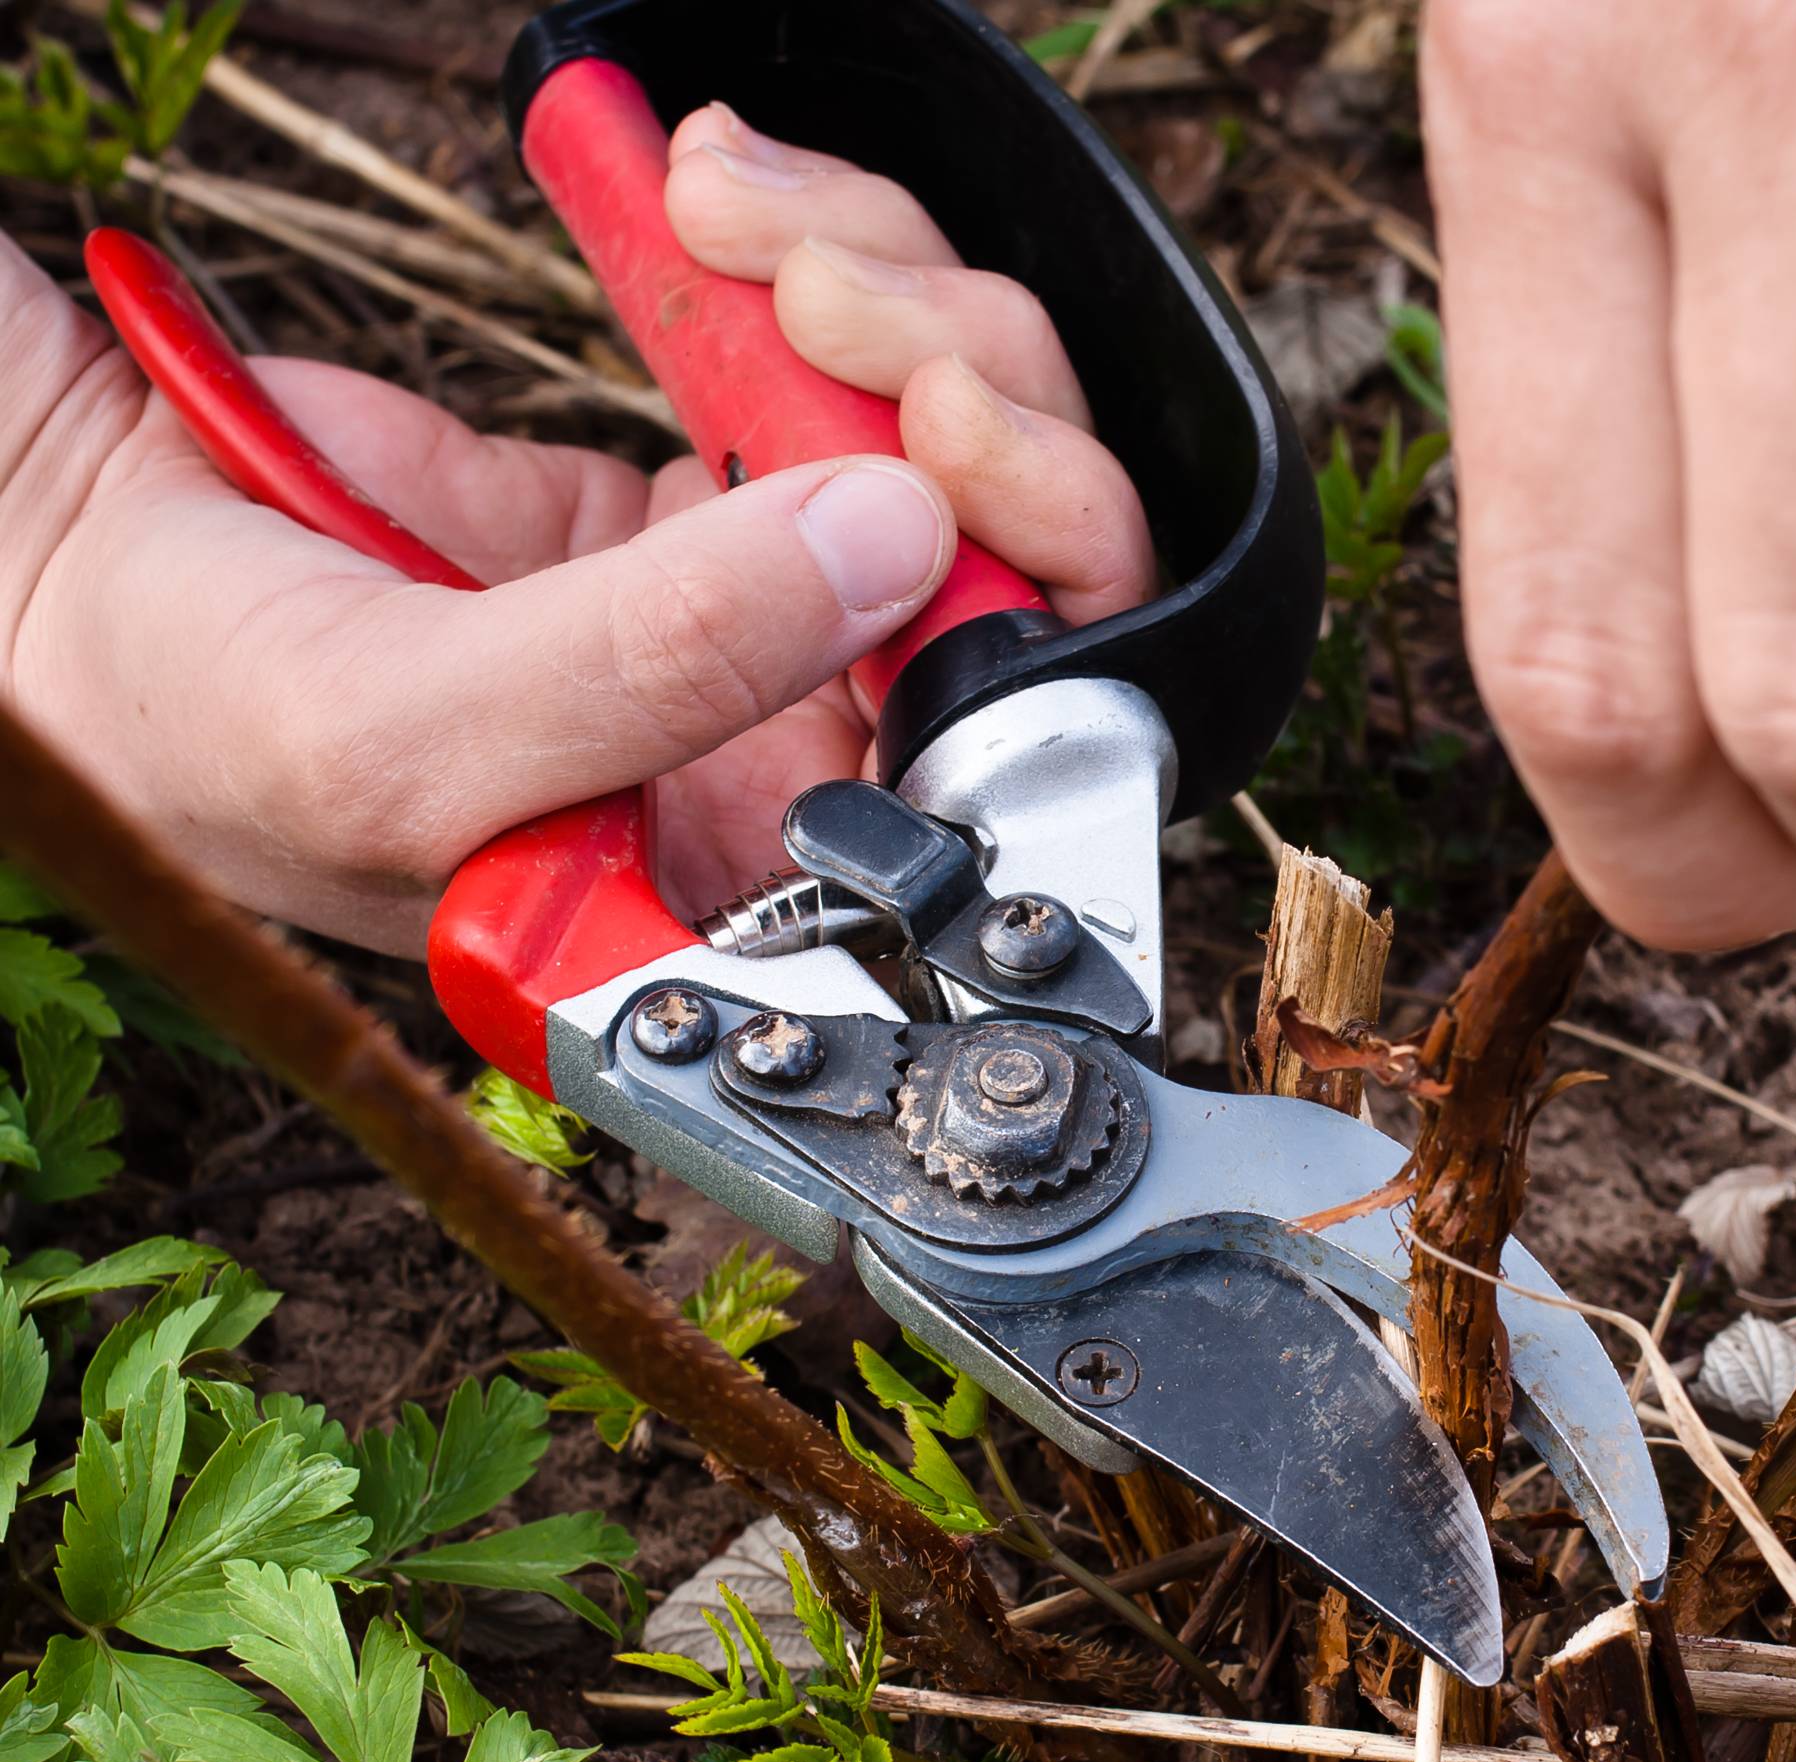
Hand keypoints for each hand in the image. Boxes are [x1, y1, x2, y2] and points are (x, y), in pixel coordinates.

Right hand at [0, 102, 1150, 955]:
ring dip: (880, 289)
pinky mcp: (706, 480)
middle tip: (840, 298)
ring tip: (731, 213)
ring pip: (943, 433)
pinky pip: (830, 352)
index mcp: (766, 870)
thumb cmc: (208, 731)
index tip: (953, 444)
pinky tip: (711, 193)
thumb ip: (661, 664)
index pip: (1005, 754)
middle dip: (969, 395)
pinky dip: (803, 251)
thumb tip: (892, 540)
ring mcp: (762, 600)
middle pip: (1016, 565)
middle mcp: (795, 744)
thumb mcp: (420, 740)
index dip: (1035, 594)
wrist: (78, 571)